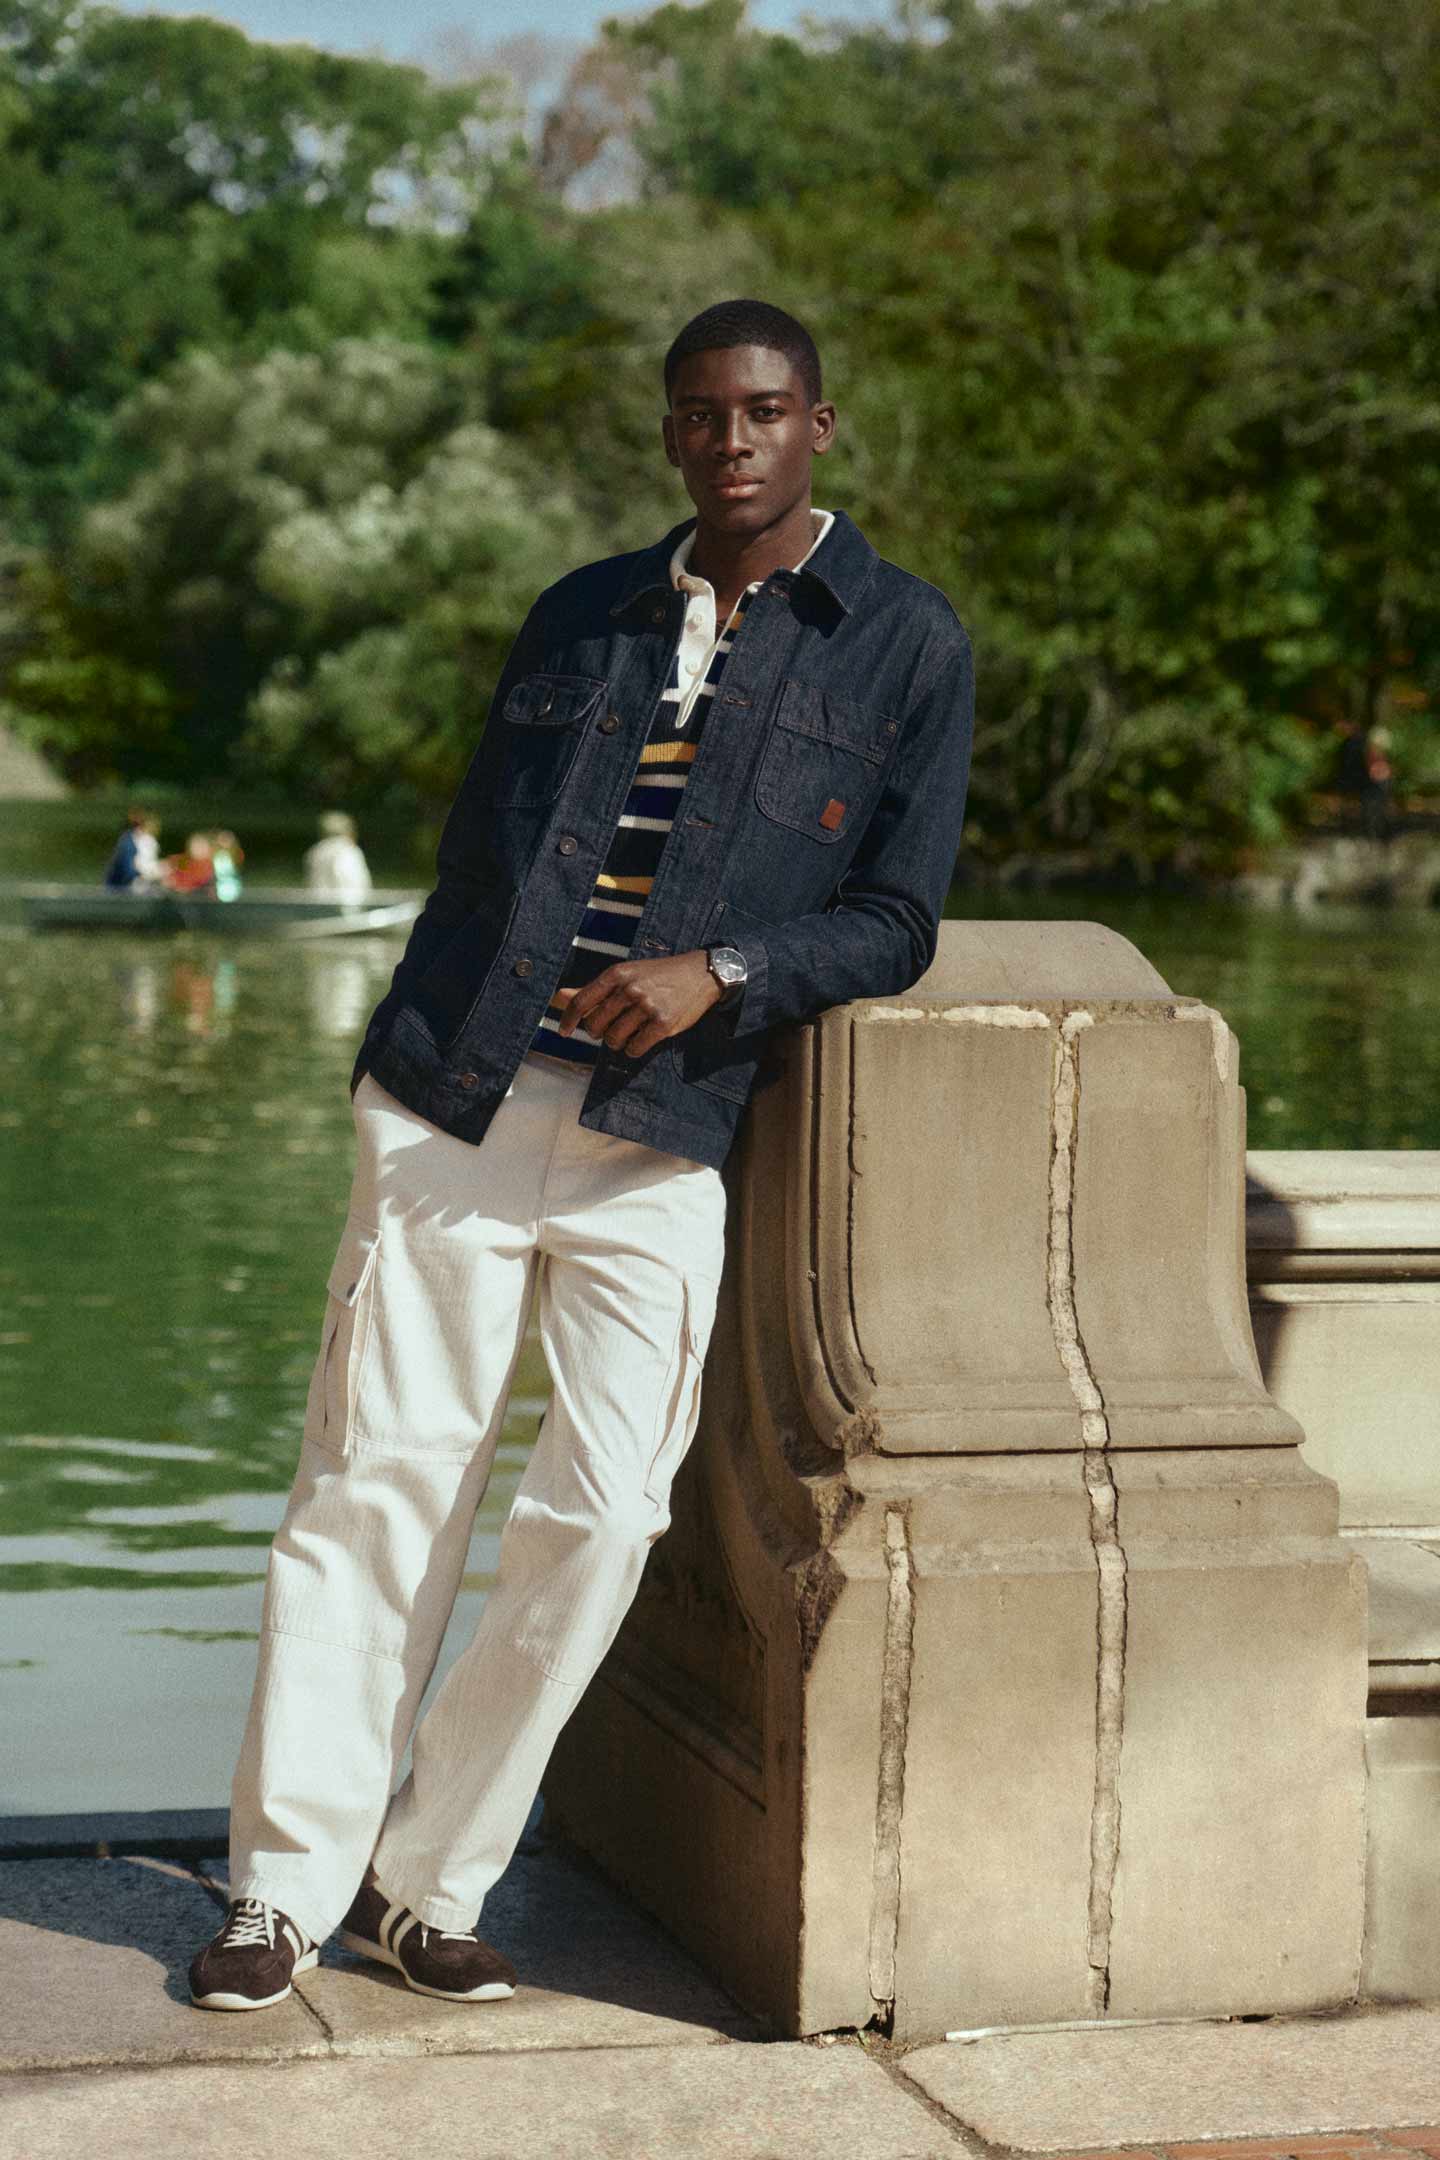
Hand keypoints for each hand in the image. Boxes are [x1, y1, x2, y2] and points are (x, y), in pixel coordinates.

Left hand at [551, 951, 724, 1058]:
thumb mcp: (626, 974)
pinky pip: (635, 1048)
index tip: (563, 1032)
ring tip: (629, 1033)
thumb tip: (559, 997)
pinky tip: (641, 1040)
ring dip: (618, 1042)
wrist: (700, 973)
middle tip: (610, 1028)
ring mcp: (647, 1006)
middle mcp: (630, 989)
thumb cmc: (658, 975)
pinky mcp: (663, 1024)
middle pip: (595, 1025)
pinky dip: (634, 1049)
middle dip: (598, 1032)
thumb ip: (594, 989)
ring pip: (614, 1039)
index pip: (581, 1001)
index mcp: (617, 974)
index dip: (568, 1020)